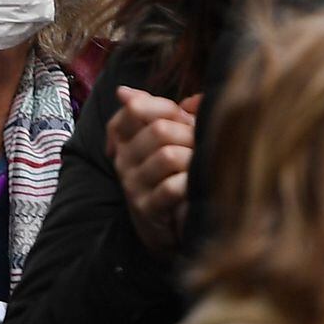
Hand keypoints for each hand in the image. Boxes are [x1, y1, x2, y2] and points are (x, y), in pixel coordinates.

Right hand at [105, 88, 200, 250]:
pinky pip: (172, 188)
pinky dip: (189, 184)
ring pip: (168, 156)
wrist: (167, 226)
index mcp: (124, 139)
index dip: (165, 107)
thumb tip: (166, 96)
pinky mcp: (147, 209)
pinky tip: (193, 186)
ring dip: (192, 159)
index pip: (135, 108)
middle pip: (159, 130)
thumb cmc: (172, 175)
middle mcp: (123, 159)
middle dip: (188, 135)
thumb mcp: (168, 140)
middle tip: (199, 146)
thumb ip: (171, 114)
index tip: (182, 118)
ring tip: (198, 166)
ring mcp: (133, 185)